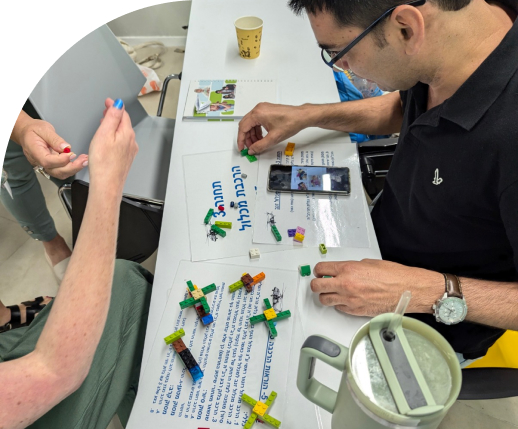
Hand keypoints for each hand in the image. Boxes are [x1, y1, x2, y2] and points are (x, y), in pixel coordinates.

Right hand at [17, 115, 87, 179]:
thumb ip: (55, 139)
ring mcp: (44, 165)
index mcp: (34, 151)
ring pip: (60, 173)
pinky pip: (61, 171)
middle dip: (72, 167)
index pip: (47, 161)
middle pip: (56, 171)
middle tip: (84, 160)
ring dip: (74, 169)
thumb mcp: (44, 129)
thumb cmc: (33, 130)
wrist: (26, 132)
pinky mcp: (50, 166)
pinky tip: (79, 161)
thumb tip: (66, 147)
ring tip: (84, 160)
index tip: (71, 154)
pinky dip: (71, 168)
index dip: (61, 160)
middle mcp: (38, 161)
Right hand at [88, 98, 137, 192]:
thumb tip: (118, 104)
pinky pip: (122, 143)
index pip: (123, 113)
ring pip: (124, 133)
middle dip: (115, 115)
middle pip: (124, 123)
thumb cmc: (103, 162)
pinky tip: (109, 140)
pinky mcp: (126, 159)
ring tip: (106, 122)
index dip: (115, 106)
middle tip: (106, 109)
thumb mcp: (104, 133)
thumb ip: (112, 117)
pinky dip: (117, 137)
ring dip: (116, 126)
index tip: (108, 101)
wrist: (107, 184)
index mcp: (127, 133)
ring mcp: (130, 151)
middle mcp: (131, 142)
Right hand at [237, 103, 306, 154]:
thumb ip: (260, 146)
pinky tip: (261, 137)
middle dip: (246, 137)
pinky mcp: (267, 110)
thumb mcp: (273, 138)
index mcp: (257, 114)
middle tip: (250, 147)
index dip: (241, 139)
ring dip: (252, 134)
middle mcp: (258, 109)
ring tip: (257, 144)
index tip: (242, 148)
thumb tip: (251, 150)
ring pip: (251, 123)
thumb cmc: (290, 124)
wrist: (302, 116)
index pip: (243, 128)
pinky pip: (257, 120)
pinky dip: (257, 129)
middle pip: (246, 124)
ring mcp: (263, 108)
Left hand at [310, 259, 443, 316]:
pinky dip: (339, 304)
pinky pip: (338, 308)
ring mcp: (349, 299)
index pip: (320, 269)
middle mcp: (345, 284)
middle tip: (321, 282)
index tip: (319, 272)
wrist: (407, 290)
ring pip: (324, 300)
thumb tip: (342, 271)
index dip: (318, 270)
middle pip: (316, 286)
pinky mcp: (355, 311)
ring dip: (326, 295)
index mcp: (348, 269)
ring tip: (333, 292)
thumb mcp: (368, 263)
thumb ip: (351, 267)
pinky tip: (347, 299)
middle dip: (317, 284)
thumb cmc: (393, 275)